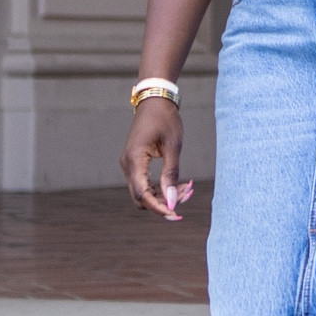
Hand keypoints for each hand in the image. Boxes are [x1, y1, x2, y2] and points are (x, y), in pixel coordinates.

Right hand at [120, 99, 191, 220]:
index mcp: (135, 160)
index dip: (159, 207)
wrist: (155, 101)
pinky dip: (161, 187)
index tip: (177, 214)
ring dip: (164, 196)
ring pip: (144, 192)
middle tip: (188, 196)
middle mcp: (127, 165)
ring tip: (188, 188)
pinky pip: (145, 183)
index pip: (143, 194)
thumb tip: (173, 201)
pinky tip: (180, 184)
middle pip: (141, 198)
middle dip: (164, 203)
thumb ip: (171, 175)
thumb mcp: (173, 147)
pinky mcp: (134, 163)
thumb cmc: (166, 120)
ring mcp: (129, 165)